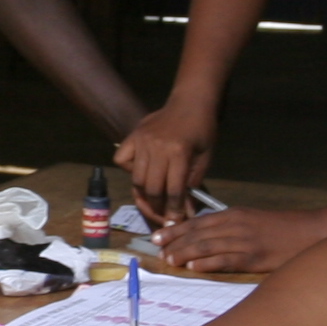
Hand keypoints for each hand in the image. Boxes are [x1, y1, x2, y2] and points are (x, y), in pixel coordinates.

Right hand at [113, 103, 216, 221]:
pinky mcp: (133, 136)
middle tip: (164, 216)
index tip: (176, 222)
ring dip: (144, 195)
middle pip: (152, 188)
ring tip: (153, 202)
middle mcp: (157, 147)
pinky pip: (122, 160)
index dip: (175, 210)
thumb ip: (193, 183)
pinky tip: (141, 173)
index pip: (174, 190)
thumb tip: (185, 210)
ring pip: (136, 179)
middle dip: (158, 207)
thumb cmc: (202, 130)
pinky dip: (128, 170)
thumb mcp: (204, 158)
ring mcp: (141, 141)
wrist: (190, 103)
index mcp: (179, 152)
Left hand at [156, 205, 326, 275]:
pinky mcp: (255, 256)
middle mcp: (236, 224)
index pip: (198, 222)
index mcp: (235, 214)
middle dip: (174, 241)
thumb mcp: (254, 221)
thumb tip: (208, 238)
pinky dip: (207, 263)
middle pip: (197, 233)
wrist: (313, 231)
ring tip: (167, 259)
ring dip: (184, 253)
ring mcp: (245, 240)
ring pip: (207, 245)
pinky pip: (226, 259)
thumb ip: (232, 227)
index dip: (176, 229)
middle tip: (156, 249)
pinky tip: (192, 267)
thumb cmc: (284, 229)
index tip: (158, 236)